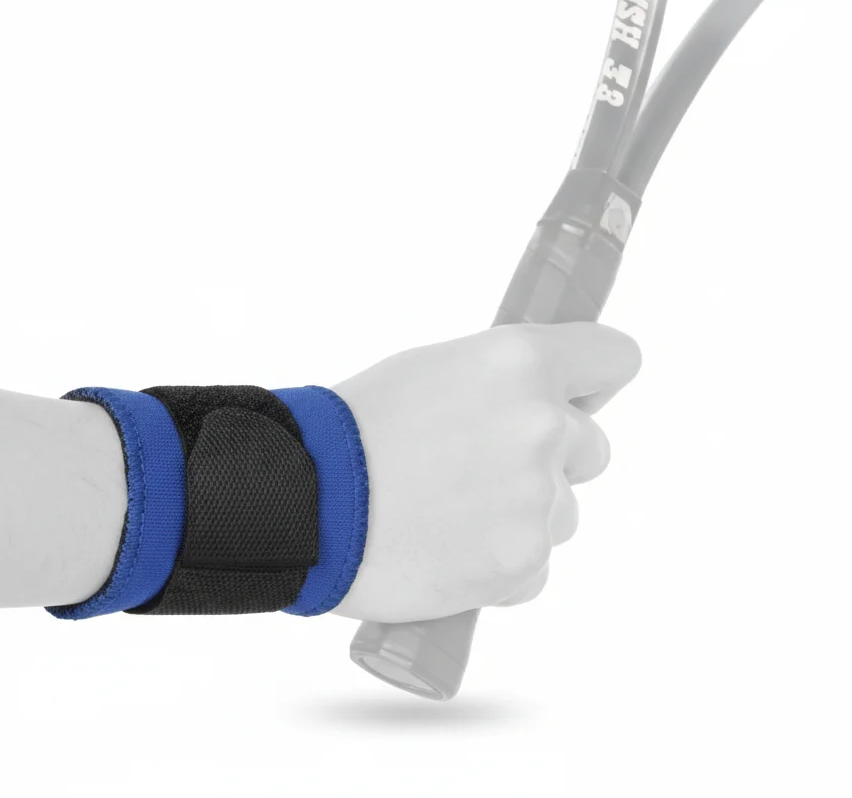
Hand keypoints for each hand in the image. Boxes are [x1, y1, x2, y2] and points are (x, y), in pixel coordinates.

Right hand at [330, 323, 640, 622]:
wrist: (304, 501)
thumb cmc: (356, 427)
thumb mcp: (433, 370)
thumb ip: (502, 381)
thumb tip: (545, 398)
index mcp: (519, 361)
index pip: (615, 356)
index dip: (593, 377)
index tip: (578, 392)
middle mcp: (542, 425)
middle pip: (594, 445)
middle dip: (552, 456)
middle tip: (482, 466)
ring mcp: (538, 498)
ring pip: (564, 511)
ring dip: (523, 515)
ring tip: (448, 514)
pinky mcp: (523, 562)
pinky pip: (535, 564)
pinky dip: (501, 563)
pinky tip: (446, 550)